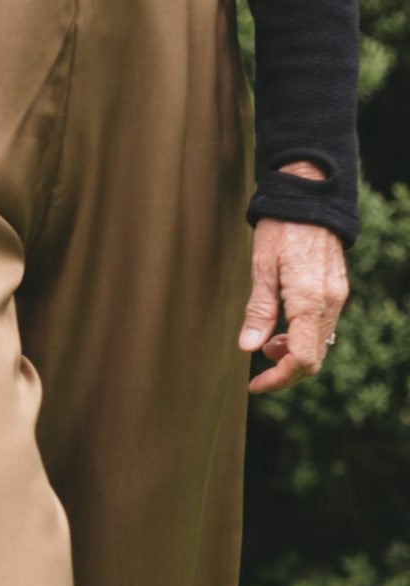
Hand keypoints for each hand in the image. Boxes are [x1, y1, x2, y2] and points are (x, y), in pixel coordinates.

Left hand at [239, 213, 350, 396]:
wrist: (311, 200)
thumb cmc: (281, 230)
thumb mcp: (261, 268)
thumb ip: (258, 311)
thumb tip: (249, 348)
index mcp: (311, 301)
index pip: (301, 358)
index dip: (278, 379)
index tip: (255, 385)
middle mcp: (331, 303)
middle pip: (314, 358)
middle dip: (286, 372)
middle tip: (258, 370)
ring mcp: (337, 297)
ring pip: (320, 345)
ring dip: (293, 355)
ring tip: (267, 345)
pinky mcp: (336, 291)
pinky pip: (323, 328)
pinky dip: (303, 339)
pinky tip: (282, 331)